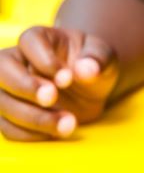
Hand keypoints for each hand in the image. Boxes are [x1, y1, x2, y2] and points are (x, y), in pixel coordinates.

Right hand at [0, 26, 118, 140]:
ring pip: (2, 103)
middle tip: (53, 98)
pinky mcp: (7, 114)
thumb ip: (97, 59)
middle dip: (25, 87)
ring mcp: (7, 88)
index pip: (29, 41)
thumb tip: (86, 69)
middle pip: (1, 70)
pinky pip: (7, 128)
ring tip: (69, 123)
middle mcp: (16, 60)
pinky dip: (31, 134)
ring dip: (34, 118)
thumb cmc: (92, 64)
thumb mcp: (103, 57)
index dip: (45, 61)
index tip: (67, 78)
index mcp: (39, 38)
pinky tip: (56, 131)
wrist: (89, 88)